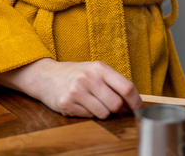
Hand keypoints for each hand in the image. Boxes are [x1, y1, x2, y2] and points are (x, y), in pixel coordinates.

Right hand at [0, 59, 141, 117]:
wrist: (46, 76)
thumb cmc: (75, 74)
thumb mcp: (94, 70)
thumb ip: (113, 82)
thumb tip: (134, 101)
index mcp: (99, 68)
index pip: (126, 87)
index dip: (135, 101)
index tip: (137, 108)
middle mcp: (88, 78)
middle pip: (116, 104)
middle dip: (115, 108)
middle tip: (108, 104)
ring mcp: (77, 91)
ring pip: (104, 113)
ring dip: (101, 112)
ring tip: (91, 102)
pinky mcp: (68, 103)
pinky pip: (89, 116)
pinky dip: (88, 113)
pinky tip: (80, 104)